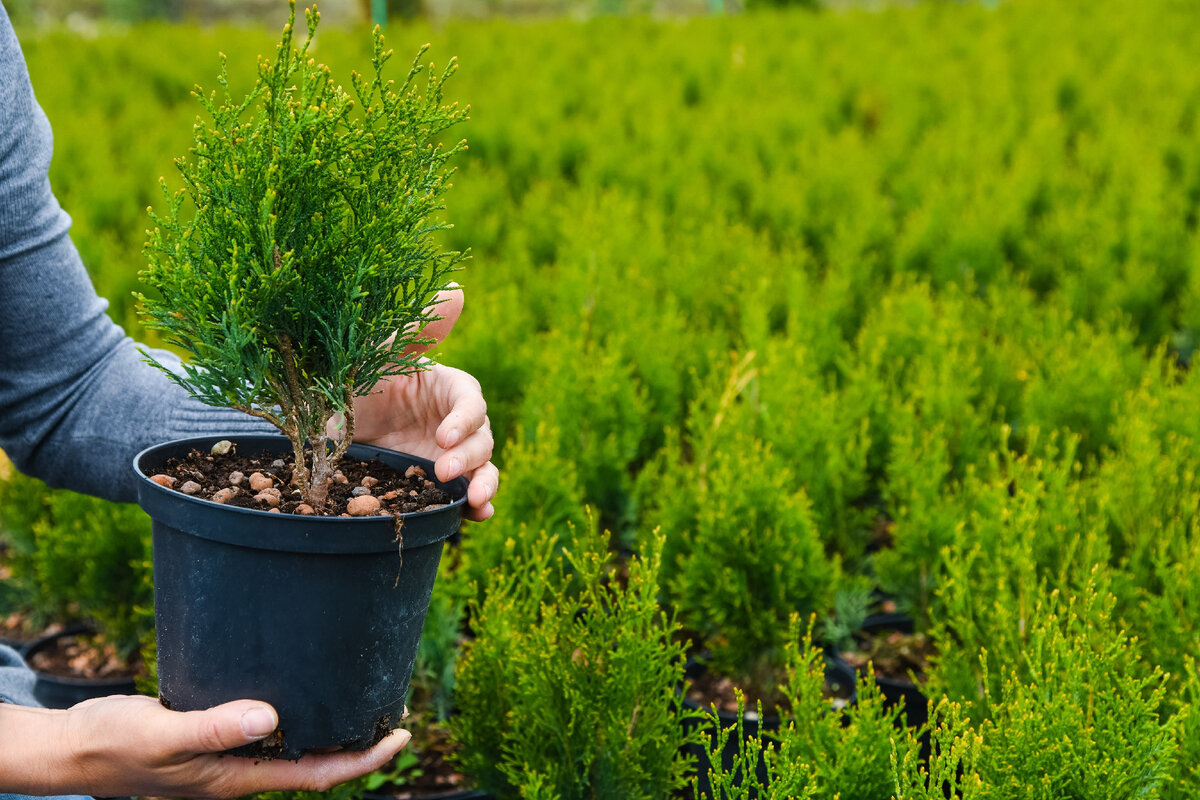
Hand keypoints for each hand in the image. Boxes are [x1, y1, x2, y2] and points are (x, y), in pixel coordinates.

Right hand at [0, 695, 409, 798]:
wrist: (77, 747)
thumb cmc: (115, 746)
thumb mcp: (163, 736)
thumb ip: (214, 728)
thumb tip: (271, 718)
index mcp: (238, 779)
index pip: (317, 775)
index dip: (364, 761)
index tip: (401, 735)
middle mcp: (243, 769)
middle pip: (315, 761)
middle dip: (359, 742)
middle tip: (396, 707)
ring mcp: (232, 753)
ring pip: (295, 743)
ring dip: (332, 725)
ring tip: (365, 694)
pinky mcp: (219, 732)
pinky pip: (270, 726)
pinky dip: (298, 709)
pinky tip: (307, 686)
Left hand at [352, 285, 497, 520]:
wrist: (326, 427)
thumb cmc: (357, 381)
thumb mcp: (380, 353)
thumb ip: (418, 327)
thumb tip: (457, 290)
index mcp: (448, 389)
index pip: (471, 401)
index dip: (464, 419)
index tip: (443, 435)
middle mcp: (456, 425)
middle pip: (482, 439)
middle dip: (469, 457)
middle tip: (442, 470)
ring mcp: (450, 457)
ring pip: (483, 469)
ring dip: (484, 484)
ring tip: (474, 501)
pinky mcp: (439, 485)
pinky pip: (465, 498)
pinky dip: (476, 509)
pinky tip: (477, 517)